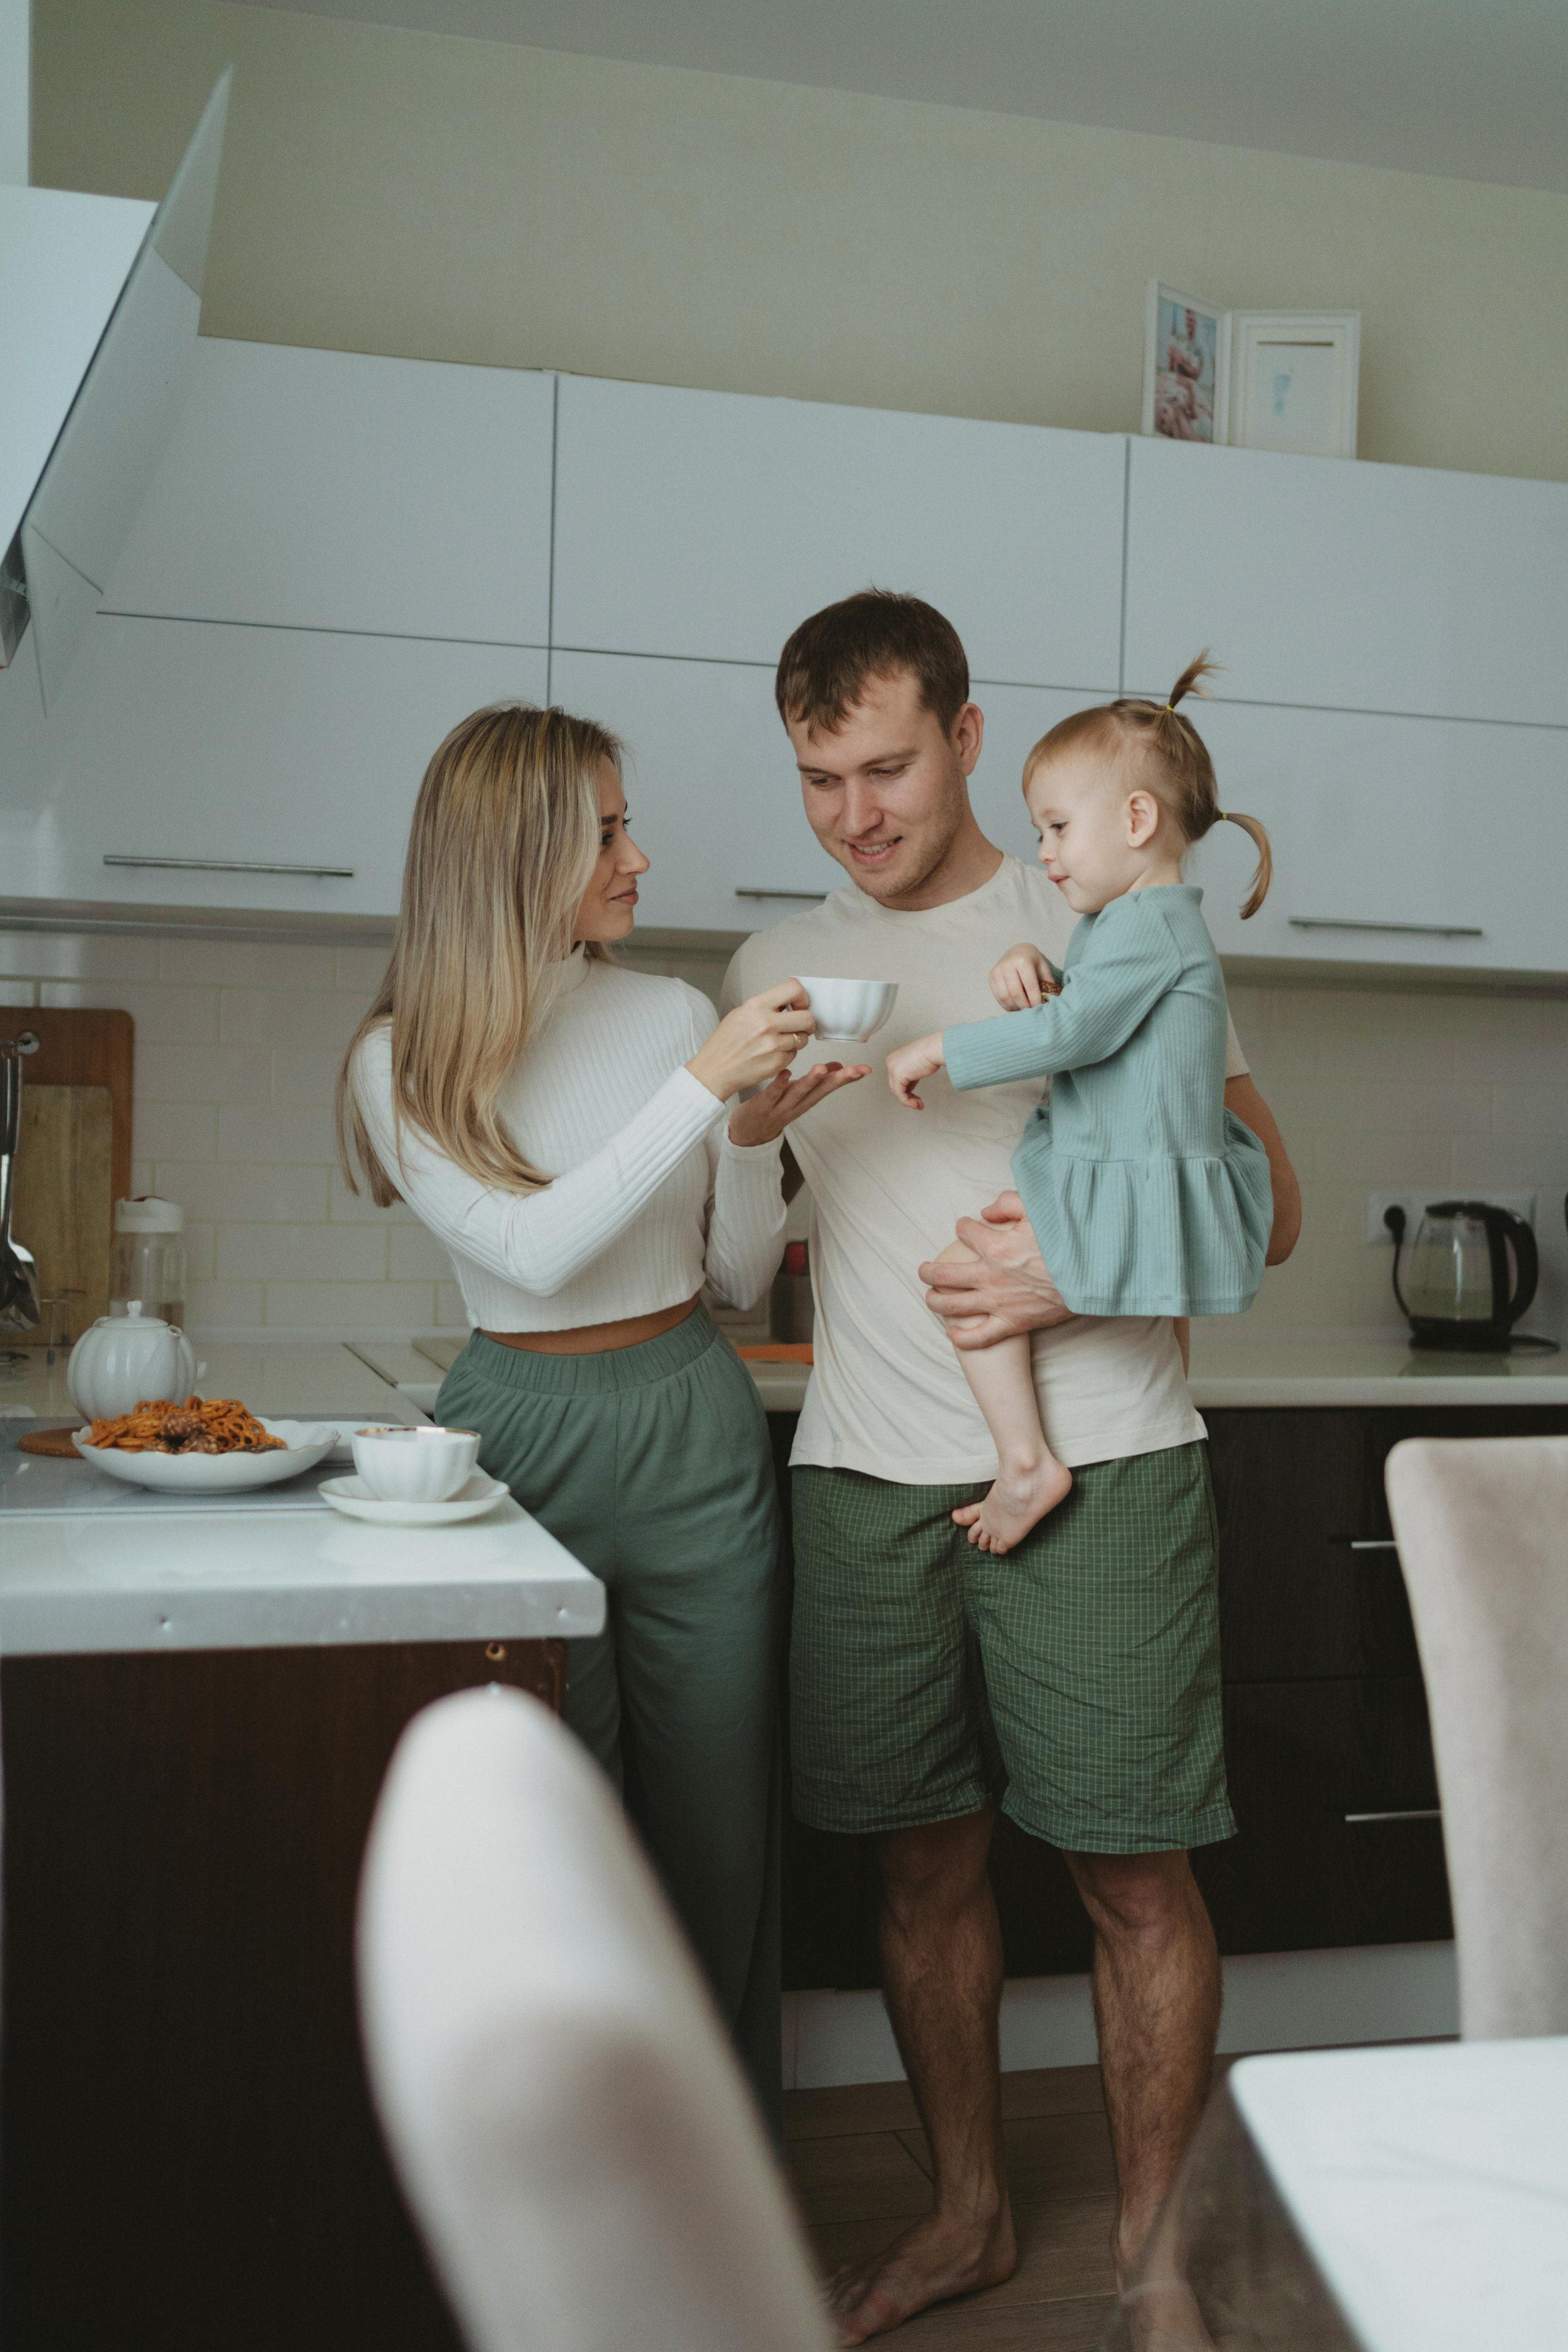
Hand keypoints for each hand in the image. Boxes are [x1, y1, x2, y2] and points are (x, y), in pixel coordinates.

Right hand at [688, 981, 813, 1100]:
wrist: (715, 1070)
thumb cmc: (725, 1043)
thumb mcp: (741, 1013)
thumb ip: (766, 1006)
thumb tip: (788, 1002)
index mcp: (756, 1006)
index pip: (795, 990)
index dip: (802, 998)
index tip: (799, 1005)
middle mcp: (767, 1023)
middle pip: (807, 1017)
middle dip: (807, 1021)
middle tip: (799, 1025)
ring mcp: (773, 1044)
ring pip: (802, 1038)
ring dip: (796, 1040)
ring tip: (779, 1041)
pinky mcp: (777, 1062)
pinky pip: (794, 1054)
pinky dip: (787, 1054)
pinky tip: (771, 1054)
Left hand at [728, 1060, 869, 1146]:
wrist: (746, 1135)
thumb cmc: (772, 1111)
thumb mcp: (797, 1096)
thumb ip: (815, 1082)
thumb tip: (834, 1066)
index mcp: (806, 1101)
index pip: (830, 1088)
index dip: (848, 1079)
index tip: (865, 1070)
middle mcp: (796, 1105)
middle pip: (819, 1092)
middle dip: (838, 1080)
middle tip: (854, 1070)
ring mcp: (779, 1107)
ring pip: (798, 1093)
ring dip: (811, 1081)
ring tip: (822, 1068)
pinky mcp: (762, 1106)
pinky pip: (771, 1094)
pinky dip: (779, 1084)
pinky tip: (786, 1073)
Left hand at [886, 1031, 944, 1108]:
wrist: (933, 1049)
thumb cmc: (930, 1053)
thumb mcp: (916, 1065)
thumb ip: (910, 1075)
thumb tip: (909, 1087)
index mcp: (894, 1058)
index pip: (896, 1079)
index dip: (906, 1089)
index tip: (916, 1096)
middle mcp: (891, 1062)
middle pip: (895, 1085)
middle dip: (907, 1096)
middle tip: (917, 1103)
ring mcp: (892, 1069)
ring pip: (897, 1091)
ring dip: (909, 1101)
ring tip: (919, 1105)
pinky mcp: (897, 1076)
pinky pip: (900, 1094)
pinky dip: (908, 1102)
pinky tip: (916, 1104)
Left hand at [917, 1192, 1072, 1346]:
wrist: (1092, 1276)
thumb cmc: (1067, 1241)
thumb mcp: (1039, 1209)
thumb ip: (1008, 1203)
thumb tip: (985, 1212)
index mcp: (995, 1246)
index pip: (964, 1232)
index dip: (963, 1226)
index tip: (966, 1227)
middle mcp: (989, 1276)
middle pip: (944, 1275)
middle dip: (928, 1271)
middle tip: (923, 1270)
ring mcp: (998, 1302)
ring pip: (952, 1305)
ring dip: (935, 1301)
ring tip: (930, 1297)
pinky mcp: (1011, 1323)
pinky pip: (979, 1337)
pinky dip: (961, 1337)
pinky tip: (951, 1333)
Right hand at [989, 942, 1058, 1010]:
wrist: (1017, 951)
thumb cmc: (1032, 961)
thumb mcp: (1043, 967)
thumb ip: (1048, 983)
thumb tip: (1050, 1001)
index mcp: (1023, 961)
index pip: (1029, 986)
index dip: (1035, 1000)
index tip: (1039, 1008)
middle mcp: (1007, 965)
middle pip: (1016, 993)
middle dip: (1024, 1006)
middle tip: (1031, 1011)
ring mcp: (997, 971)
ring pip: (1005, 997)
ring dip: (1014, 1007)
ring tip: (1023, 1009)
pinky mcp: (991, 977)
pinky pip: (997, 997)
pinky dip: (1006, 1005)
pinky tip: (1014, 1005)